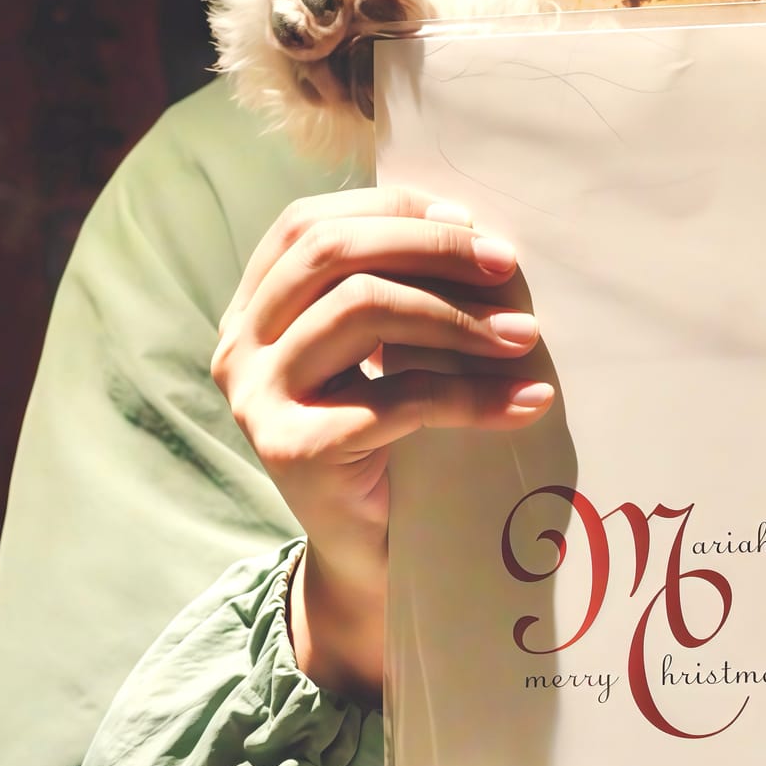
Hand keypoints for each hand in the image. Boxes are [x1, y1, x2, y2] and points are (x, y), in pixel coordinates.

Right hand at [212, 187, 552, 698]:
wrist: (372, 554)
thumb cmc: (392, 435)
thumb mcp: (386, 348)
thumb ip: (401, 288)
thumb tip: (477, 236)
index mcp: (254, 308)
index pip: (310, 224)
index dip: (391, 211)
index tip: (469, 222)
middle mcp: (239, 346)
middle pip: (333, 253)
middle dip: (431, 248)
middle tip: (507, 266)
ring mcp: (258, 399)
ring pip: (362, 310)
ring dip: (458, 317)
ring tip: (525, 337)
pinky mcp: (292, 451)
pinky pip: (398, 398)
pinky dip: (473, 395)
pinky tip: (526, 401)